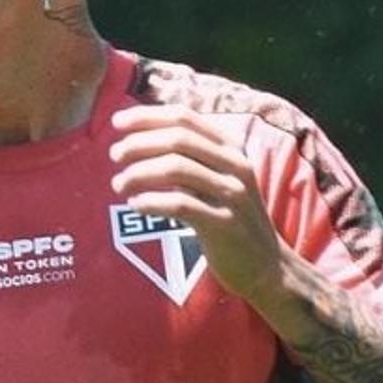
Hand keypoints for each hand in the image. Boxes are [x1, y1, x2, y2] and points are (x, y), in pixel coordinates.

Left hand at [108, 104, 293, 310]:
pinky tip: (135, 204)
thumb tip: (137, 135)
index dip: (148, 116)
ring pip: (175, 168)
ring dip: (138, 173)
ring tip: (119, 184)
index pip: (185, 118)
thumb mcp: (217, 179)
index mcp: (232, 148)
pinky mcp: (225, 224)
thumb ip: (189, 157)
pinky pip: (180, 205)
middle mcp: (236, 165)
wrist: (268, 266)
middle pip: (177, 140)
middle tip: (114, 156)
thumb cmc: (229, 217)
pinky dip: (151, 201)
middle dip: (138, 143)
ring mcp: (233, 194)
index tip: (117, 122)